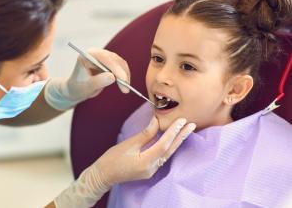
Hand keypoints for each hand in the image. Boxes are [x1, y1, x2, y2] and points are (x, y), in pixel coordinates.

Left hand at [44, 48, 129, 110]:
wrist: (76, 89)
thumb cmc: (78, 88)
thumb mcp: (87, 87)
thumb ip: (99, 81)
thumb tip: (113, 77)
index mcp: (87, 56)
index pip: (104, 58)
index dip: (115, 68)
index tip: (123, 80)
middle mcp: (96, 53)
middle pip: (114, 59)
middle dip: (122, 74)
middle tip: (126, 89)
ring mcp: (103, 57)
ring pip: (119, 62)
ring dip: (125, 75)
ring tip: (125, 90)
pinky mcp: (109, 62)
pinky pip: (120, 67)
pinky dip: (124, 75)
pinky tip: (125, 85)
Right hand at [53, 117, 195, 207]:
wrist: (103, 175)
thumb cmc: (112, 159)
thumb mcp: (128, 144)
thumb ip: (145, 134)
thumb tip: (157, 121)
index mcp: (145, 162)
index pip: (164, 144)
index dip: (173, 131)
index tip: (182, 120)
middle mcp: (151, 168)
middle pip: (170, 150)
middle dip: (181, 136)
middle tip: (191, 124)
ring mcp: (151, 171)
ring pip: (168, 154)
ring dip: (177, 141)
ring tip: (185, 130)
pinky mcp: (149, 170)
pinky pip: (162, 157)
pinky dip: (168, 147)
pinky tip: (172, 139)